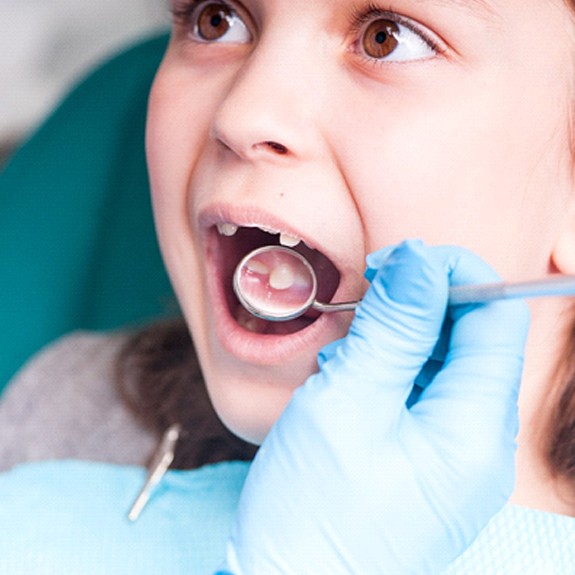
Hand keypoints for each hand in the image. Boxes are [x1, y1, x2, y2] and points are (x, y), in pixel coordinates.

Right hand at [220, 240, 529, 573]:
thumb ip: (394, 327)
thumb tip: (422, 260)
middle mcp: (476, 444)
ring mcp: (450, 454)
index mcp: (474, 431)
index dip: (454, 275)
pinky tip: (347, 383)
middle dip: (418, 307)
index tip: (398, 261)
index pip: (496, 319)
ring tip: (344, 359)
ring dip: (394, 339)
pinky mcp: (422, 459)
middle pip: (470, 339)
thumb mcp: (347, 402)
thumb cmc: (310, 509)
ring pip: (439, 362)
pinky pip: (417, 392)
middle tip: (362, 305)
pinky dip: (384, 371)